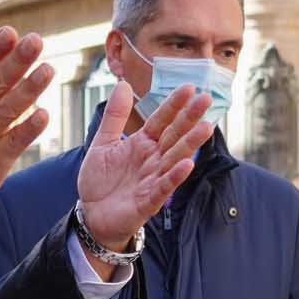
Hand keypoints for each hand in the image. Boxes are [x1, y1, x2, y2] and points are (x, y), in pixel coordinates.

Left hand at [74, 82, 213, 256]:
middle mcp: (153, 159)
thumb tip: (123, 84)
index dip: (173, 104)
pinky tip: (187, 164)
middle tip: (206, 98)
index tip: (188, 87)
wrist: (92, 215)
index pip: (161, 120)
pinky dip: (174, 177)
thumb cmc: (100, 180)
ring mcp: (153, 179)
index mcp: (142, 143)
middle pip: (174, 135)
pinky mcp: (149, 202)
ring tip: (206, 127)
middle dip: (189, 118)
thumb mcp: (103, 143)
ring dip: (190, 143)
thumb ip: (114, 116)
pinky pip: (163, 187)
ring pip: (175, 158)